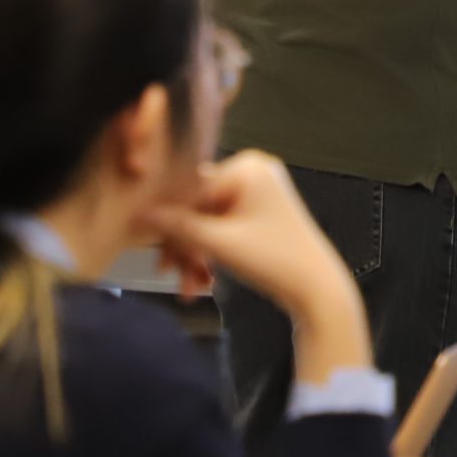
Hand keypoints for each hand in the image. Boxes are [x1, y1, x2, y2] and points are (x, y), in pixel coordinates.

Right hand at [150, 152, 364, 339]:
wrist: (317, 289)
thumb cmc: (276, 261)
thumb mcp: (220, 244)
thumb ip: (178, 226)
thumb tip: (139, 213)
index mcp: (248, 167)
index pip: (191, 189)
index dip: (168, 220)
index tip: (148, 244)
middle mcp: (253, 170)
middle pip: (198, 206)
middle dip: (184, 244)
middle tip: (167, 273)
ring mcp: (257, 190)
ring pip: (208, 221)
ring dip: (196, 254)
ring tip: (188, 286)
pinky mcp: (259, 211)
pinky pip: (223, 227)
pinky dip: (212, 251)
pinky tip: (202, 280)